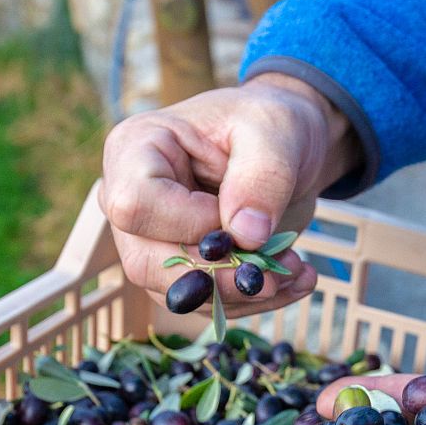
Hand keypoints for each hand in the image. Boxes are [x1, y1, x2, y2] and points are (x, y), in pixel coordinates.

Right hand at [99, 74, 360, 315]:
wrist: (286, 147)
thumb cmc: (270, 123)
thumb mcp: (275, 131)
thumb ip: (261, 177)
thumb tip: (246, 235)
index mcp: (135, 149)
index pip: (135, 207)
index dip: (192, 226)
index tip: (246, 221)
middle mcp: (129, 197)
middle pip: (145, 263)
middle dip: (217, 278)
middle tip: (275, 274)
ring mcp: (150, 238)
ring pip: (177, 292)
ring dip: (241, 294)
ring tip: (297, 271)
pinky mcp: (179, 267)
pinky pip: (205, 301)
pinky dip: (253, 300)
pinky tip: (293, 279)